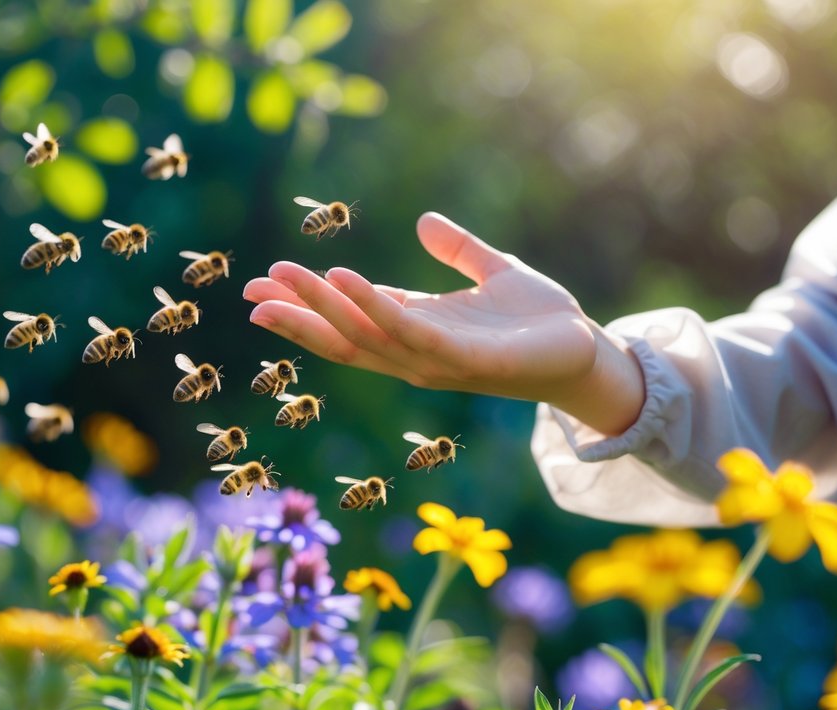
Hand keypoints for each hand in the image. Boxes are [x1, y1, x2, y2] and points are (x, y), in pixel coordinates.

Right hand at [242, 212, 645, 436]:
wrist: (587, 352)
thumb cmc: (539, 321)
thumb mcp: (493, 271)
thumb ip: (459, 250)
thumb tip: (424, 221)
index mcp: (418, 329)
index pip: (349, 320)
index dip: (306, 306)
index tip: (262, 285)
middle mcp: (417, 352)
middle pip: (344, 336)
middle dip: (298, 314)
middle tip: (250, 288)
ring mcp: (438, 361)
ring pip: (366, 335)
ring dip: (323, 306)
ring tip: (287, 275)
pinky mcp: (465, 361)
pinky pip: (410, 333)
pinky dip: (375, 308)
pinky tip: (346, 279)